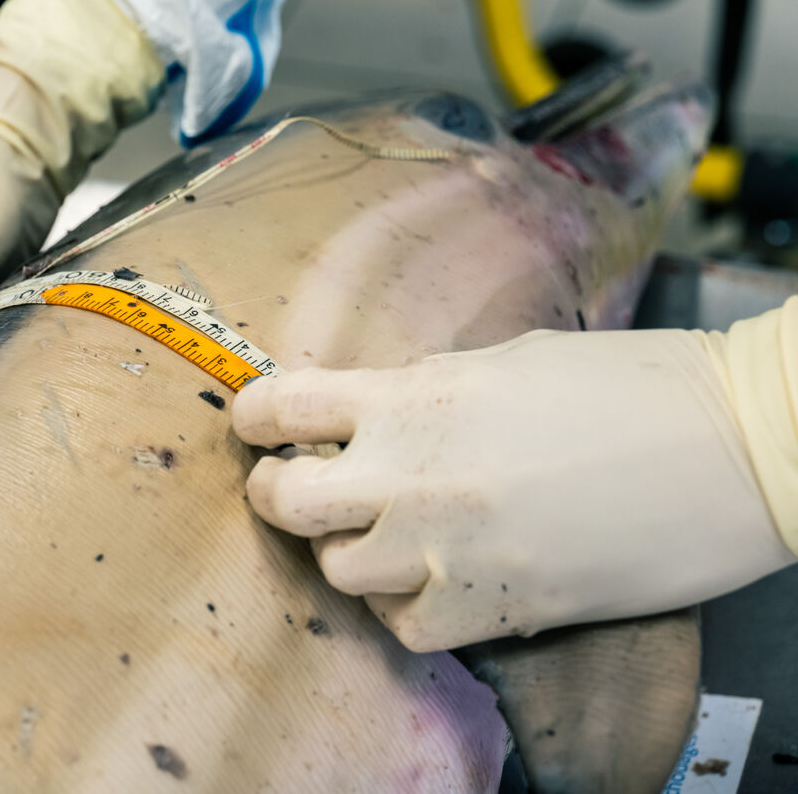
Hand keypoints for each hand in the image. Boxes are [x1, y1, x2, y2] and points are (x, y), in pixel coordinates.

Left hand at [233, 328, 795, 651]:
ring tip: (385, 534)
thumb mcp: (506, 361)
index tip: (255, 426)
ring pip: (336, 570)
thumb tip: (373, 412)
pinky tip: (435, 580)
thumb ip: (422, 391)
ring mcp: (444, 548)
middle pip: (282, 499)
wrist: (732, 448)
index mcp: (414, 394)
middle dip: (277, 492)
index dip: (253, 418)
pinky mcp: (491, 609)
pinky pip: (403, 625)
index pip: (282, 406)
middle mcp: (410, 472)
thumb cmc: (631, 387)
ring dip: (348, 552)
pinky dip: (405, 607)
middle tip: (298, 486)